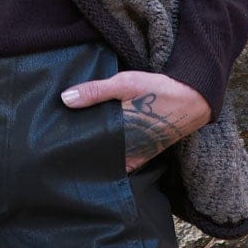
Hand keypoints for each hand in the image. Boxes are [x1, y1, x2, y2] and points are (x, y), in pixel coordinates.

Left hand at [60, 70, 212, 169]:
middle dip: (80, 151)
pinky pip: (123, 163)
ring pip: (108, 160)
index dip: (71, 146)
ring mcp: (136, 155)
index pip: (88, 149)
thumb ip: (96, 91)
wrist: (192, 100)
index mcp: (119, 136)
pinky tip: (98, 153)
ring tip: (71, 150)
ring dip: (95, 155)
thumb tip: (65, 98)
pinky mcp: (144, 155)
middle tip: (57, 147)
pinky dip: (111, 160)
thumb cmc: (158, 91)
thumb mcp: (125, 83)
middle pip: (96, 155)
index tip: (54, 144)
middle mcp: (127, 151)